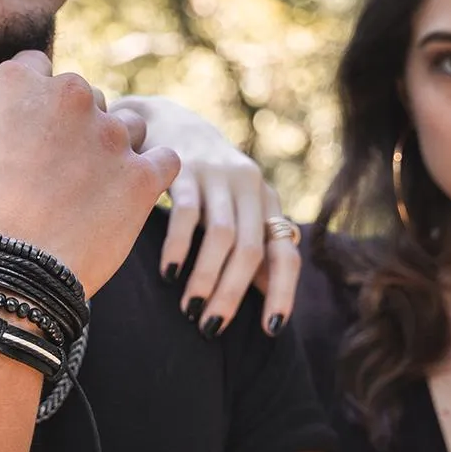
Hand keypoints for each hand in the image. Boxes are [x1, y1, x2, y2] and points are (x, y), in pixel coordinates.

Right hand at [0, 53, 180, 296]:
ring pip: (130, 125)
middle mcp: (69, 96)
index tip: (31, 133)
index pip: (39, 69)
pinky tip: (135, 196)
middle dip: (77, 128)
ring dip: (118, 149)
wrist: (6, 278)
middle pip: (87, 98)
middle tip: (62, 173)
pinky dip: (154, 175)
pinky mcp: (142, 177)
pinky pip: (166, 160)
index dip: (35, 104)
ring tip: (97, 190)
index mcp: (18, 83)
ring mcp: (111, 136)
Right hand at [111, 96, 300, 336]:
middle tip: (212, 328)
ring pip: (222, 236)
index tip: (271, 331)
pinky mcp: (184, 166)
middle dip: (233, 295)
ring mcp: (217, 173)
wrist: (165, 120)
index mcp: (266, 202)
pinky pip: (187, 213)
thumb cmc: (201, 181)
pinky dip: (179, 247)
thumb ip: (250, 247)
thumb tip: (269, 299)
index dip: (282, 293)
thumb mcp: (232, 208)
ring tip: (190, 311)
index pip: (285, 254)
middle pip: (252, 250)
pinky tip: (170, 274)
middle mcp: (249, 185)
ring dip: (206, 278)